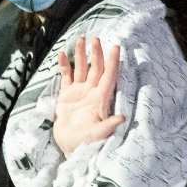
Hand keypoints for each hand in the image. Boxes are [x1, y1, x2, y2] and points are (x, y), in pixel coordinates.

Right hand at [53, 36, 125, 154]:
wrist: (71, 148)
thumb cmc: (86, 143)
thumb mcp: (98, 135)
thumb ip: (108, 126)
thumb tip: (123, 118)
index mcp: (100, 99)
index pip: (109, 76)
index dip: (113, 61)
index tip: (116, 46)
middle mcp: (91, 92)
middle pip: (95, 68)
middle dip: (96, 53)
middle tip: (95, 38)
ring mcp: (79, 93)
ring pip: (81, 69)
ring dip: (81, 55)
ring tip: (80, 39)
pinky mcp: (67, 96)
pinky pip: (66, 77)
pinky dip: (65, 66)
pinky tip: (63, 55)